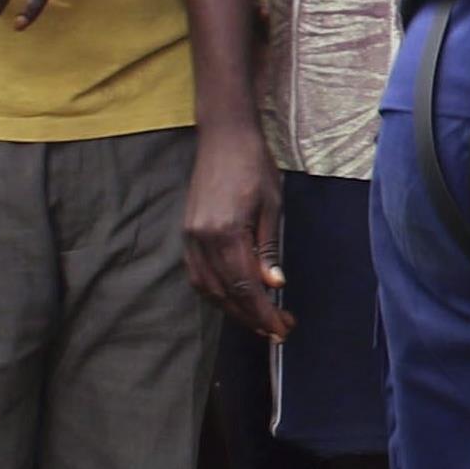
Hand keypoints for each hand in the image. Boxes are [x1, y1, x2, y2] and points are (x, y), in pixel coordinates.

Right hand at [182, 124, 286, 336]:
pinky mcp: (187, 233)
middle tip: (277, 330)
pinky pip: (198, 275)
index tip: (282, 328)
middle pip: (225, 292)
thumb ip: (268, 248)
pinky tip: (234, 298)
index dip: (263, 311)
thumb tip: (273, 285)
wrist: (224, 138)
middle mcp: (201, 238)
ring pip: (208, 288)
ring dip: (233, 309)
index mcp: (225, 231)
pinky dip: (216, 292)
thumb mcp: (272, 206)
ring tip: (260, 320)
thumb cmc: (254, 166)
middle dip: (252, 316)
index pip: (245, 285)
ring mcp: (190, 237)